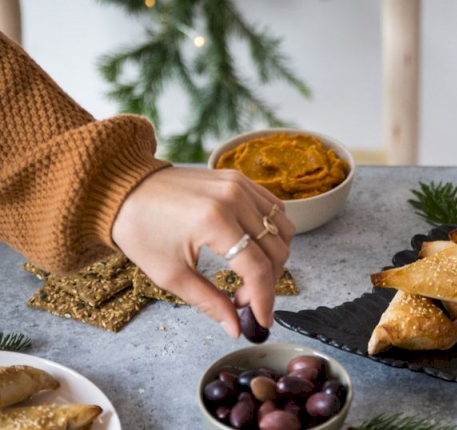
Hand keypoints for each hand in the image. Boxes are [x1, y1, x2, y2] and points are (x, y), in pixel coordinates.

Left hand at [111, 166, 293, 337]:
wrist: (124, 189)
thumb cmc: (140, 230)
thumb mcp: (170, 274)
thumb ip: (209, 301)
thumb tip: (235, 327)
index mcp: (214, 221)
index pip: (257, 267)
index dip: (264, 299)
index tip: (262, 319)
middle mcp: (233, 198)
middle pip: (276, 248)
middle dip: (267, 282)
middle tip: (242, 298)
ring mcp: (239, 184)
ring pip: (283, 227)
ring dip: (274, 257)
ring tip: (248, 273)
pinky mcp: (239, 178)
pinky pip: (274, 207)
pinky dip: (272, 231)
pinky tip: (252, 246)